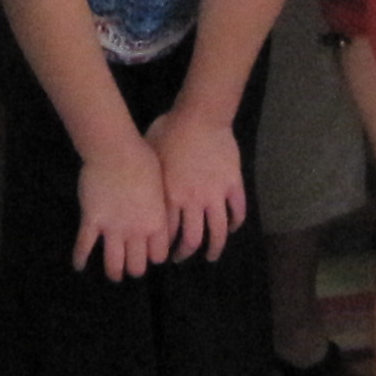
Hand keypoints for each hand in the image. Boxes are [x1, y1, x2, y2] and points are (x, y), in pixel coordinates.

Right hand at [76, 141, 171, 280]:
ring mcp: (113, 228)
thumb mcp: (161, 186)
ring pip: (113, 263)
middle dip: (135, 268)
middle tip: (132, 267)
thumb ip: (160, 207)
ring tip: (114, 275)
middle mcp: (136, 231)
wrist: (116, 150)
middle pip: (137, 265)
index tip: (151, 256)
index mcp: (156, 223)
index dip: (154, 257)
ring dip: (114, 272)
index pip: (158, 255)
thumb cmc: (143, 160)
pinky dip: (80, 258)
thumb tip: (160, 216)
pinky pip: (84, 246)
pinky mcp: (92, 221)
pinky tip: (78, 266)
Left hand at [147, 110, 248, 259]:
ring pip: (218, 231)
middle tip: (182, 259)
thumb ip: (147, 175)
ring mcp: (215, 194)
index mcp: (170, 196)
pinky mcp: (233, 184)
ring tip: (211, 255)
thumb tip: (137, 184)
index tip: (160, 251)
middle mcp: (193, 201)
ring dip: (215, 247)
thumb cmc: (170, 130)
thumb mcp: (150, 154)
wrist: (200, 116)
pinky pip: (238, 210)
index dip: (163, 246)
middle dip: (186, 253)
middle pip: (192, 238)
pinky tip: (231, 228)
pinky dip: (236, 222)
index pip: (166, 231)